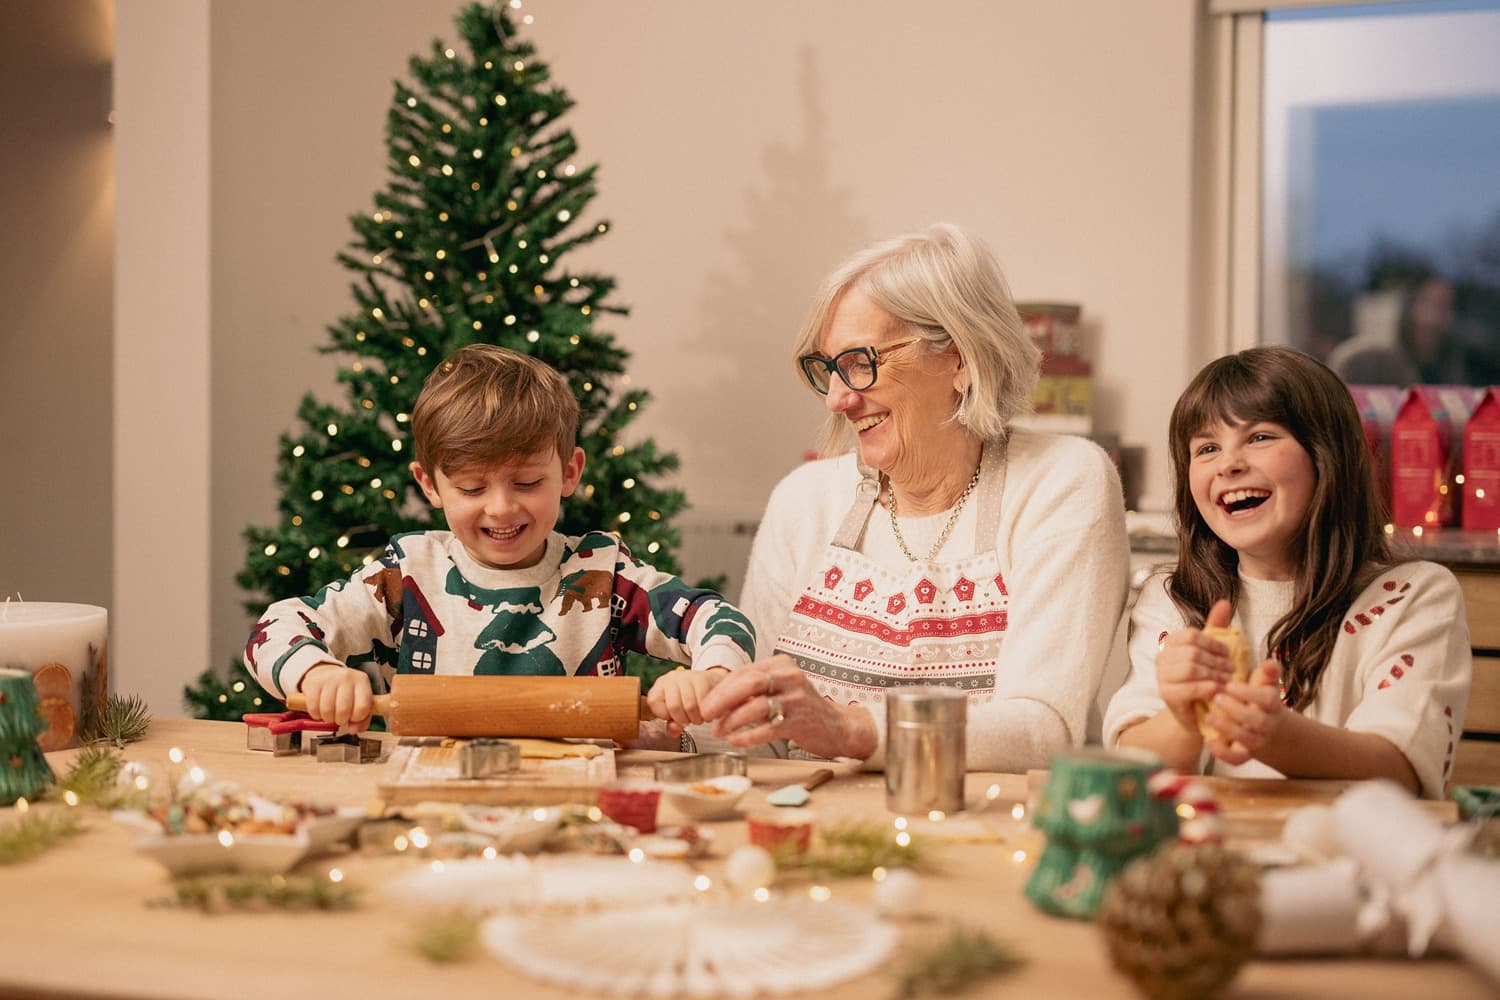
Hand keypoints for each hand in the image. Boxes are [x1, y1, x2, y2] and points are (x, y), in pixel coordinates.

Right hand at [298, 662, 372, 731]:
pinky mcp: (313, 683)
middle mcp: (346, 677)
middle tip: (339, 717)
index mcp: (361, 681)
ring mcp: (329, 678)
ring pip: (327, 710)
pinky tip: (320, 710)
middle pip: (343, 710)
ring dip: (328, 718)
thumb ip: (362, 719)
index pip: (362, 707)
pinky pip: (313, 708)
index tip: (353, 717)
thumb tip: (354, 730)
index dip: (357, 718)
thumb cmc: (345, 691)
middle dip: (341, 720)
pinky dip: (316, 714)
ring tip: (330, 713)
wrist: (326, 673)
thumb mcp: (359, 700)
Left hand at [645, 667, 728, 735]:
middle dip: (684, 720)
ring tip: (699, 717)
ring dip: (696, 718)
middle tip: (690, 721)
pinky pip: (703, 702)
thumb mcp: (676, 713)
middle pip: (673, 706)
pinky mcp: (703, 678)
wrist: (711, 685)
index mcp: (660, 685)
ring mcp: (687, 676)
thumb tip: (674, 730)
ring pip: (689, 706)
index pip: (654, 702)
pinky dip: (706, 712)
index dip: (665, 715)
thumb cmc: (690, 701)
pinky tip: (707, 711)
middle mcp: (671, 677)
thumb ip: (672, 725)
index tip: (675, 719)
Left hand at [699, 656, 877, 760]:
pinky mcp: (801, 722)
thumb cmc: (801, 709)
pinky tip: (735, 741)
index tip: (706, 703)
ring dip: (732, 720)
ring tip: (718, 731)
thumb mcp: (779, 690)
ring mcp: (797, 699)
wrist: (838, 727)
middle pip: (750, 683)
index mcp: (782, 665)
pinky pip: (769, 729)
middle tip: (706, 713)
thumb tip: (717, 700)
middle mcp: (790, 678)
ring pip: (757, 706)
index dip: (721, 688)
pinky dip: (748, 736)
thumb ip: (753, 691)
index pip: (745, 672)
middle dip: (723, 699)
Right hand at [1153, 599, 1236, 738]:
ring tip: (1228, 681)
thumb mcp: (1213, 651)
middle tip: (1231, 670)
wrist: (1200, 713)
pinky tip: (1219, 690)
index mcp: (1171, 644)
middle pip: (1191, 651)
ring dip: (1213, 674)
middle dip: (1215, 661)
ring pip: (1189, 668)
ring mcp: (1161, 678)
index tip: (1227, 654)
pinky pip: (1188, 687)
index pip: (1191, 635)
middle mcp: (1161, 659)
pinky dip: (1208, 688)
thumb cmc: (1207, 679)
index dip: (1213, 643)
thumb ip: (1216, 627)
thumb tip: (1224, 602)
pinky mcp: (1167, 696)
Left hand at [1201, 658, 1284, 764]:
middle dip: (1237, 710)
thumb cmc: (1260, 700)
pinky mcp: (1246, 754)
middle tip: (1217, 698)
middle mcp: (1268, 724)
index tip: (1230, 685)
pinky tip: (1208, 741)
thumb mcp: (1264, 685)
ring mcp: (1258, 741)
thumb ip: (1267, 673)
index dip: (1250, 693)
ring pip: (1247, 739)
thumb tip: (1271, 662)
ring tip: (1208, 717)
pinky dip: (1223, 753)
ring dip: (1227, 728)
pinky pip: (1237, 759)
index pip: (1267, 699)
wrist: (1269, 729)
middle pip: (1258, 721)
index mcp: (1273, 705)